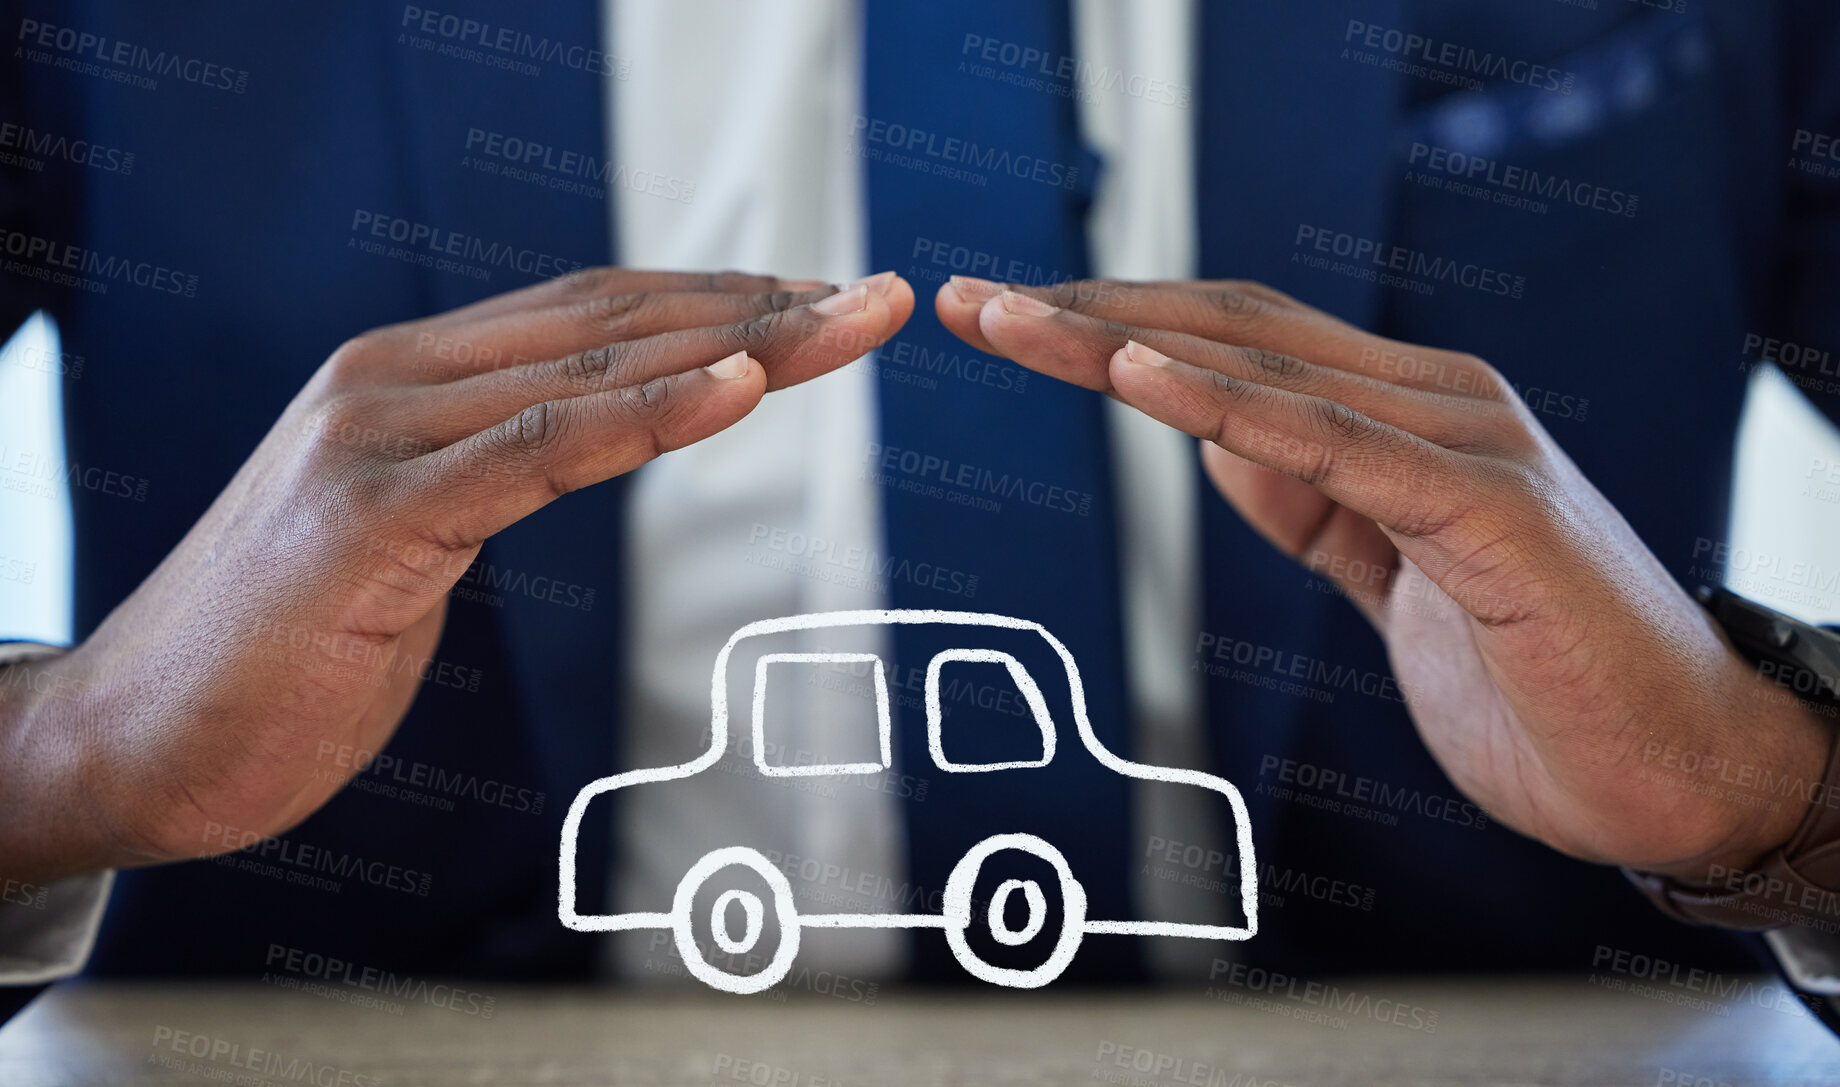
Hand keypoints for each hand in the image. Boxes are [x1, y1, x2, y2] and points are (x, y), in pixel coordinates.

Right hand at [0, 269, 912, 880]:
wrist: (137, 740)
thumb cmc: (282, 650)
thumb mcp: (406, 540)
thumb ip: (485, 473)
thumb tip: (577, 446)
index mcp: (411, 378)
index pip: (598, 314)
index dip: (721, 302)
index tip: (825, 305)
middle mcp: (396, 379)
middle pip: (619, 323)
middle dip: (764, 308)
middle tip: (882, 299)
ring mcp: (379, 436)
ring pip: (595, 369)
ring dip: (740, 344)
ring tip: (850, 323)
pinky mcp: (372, 514)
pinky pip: (540, 450)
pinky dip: (647, 413)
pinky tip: (739, 386)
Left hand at [936, 275, 1832, 880]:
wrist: (1679, 770)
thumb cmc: (1542, 681)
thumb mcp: (1393, 578)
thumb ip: (1320, 505)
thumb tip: (1223, 443)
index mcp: (1405, 416)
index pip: (1232, 340)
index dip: (1112, 323)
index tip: (1006, 322)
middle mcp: (1434, 403)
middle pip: (1229, 330)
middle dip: (1088, 314)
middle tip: (972, 303)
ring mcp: (1465, 447)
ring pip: (1267, 369)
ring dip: (1127, 340)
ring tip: (1018, 323)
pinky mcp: (1489, 512)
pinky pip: (1339, 446)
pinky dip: (1234, 406)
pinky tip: (1143, 377)